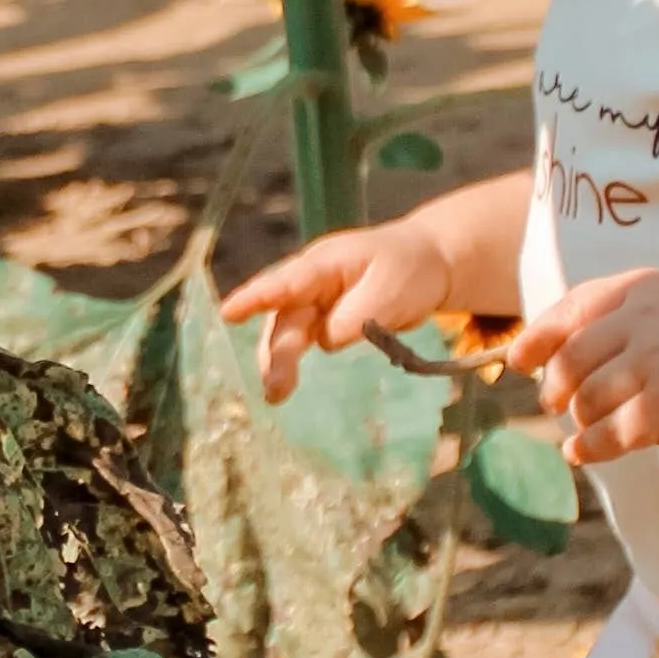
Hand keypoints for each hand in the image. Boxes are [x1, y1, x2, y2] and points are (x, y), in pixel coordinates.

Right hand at [219, 218, 463, 403]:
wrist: (428, 263)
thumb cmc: (409, 269)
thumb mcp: (390, 291)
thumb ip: (355, 317)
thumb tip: (325, 341)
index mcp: (327, 263)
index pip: (288, 281)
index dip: (257, 297)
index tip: (230, 313)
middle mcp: (313, 281)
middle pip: (285, 315)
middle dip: (275, 350)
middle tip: (274, 388)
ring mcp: (317, 300)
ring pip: (288, 330)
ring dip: (278, 360)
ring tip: (276, 395)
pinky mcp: (324, 318)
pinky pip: (301, 338)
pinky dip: (290, 359)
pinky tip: (284, 384)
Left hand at [520, 268, 658, 457]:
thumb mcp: (652, 302)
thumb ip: (599, 314)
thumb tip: (526, 350)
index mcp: (637, 289)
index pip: (571, 311)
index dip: (536, 339)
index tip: (517, 361)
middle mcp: (644, 323)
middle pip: (570, 360)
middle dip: (554, 386)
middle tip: (553, 401)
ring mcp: (654, 366)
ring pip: (586, 399)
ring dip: (579, 417)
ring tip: (587, 422)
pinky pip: (608, 434)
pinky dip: (587, 447)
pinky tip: (580, 452)